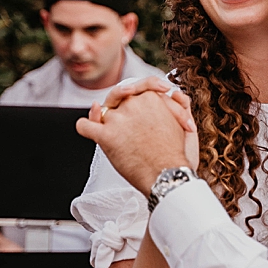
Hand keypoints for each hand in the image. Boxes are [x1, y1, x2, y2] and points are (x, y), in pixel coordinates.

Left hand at [78, 85, 193, 195]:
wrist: (168, 175)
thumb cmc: (177, 153)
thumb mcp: (183, 123)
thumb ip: (177, 105)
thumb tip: (175, 93)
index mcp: (150, 97)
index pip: (137, 91)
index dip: (142, 107)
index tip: (149, 120)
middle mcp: (132, 103)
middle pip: (119, 101)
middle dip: (125, 115)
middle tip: (137, 133)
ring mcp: (117, 119)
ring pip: (103, 112)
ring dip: (107, 123)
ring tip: (124, 140)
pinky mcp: (105, 136)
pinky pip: (85, 126)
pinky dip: (85, 127)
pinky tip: (92, 132)